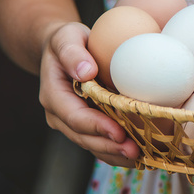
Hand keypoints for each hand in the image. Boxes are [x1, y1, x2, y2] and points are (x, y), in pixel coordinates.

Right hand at [39, 22, 139, 166]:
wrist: (64, 50)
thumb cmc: (68, 40)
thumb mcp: (66, 37)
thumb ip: (72, 52)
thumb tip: (86, 72)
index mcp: (53, 95)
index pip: (75, 117)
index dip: (97, 127)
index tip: (119, 132)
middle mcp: (59, 115)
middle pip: (84, 137)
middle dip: (109, 147)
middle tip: (135, 151)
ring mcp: (71, 123)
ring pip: (92, 144)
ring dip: (115, 154)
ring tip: (141, 157)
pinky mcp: (84, 126)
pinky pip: (99, 142)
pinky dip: (117, 151)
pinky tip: (139, 155)